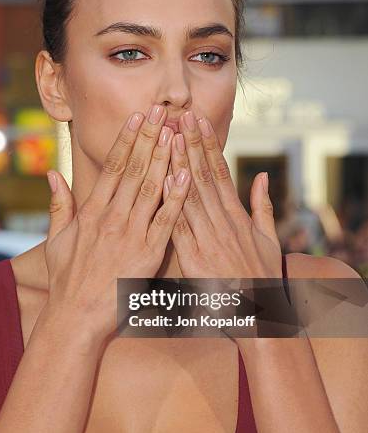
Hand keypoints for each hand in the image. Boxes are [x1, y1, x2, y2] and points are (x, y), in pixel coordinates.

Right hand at [42, 105, 190, 345]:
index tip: (137, 118)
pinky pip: (164, 223)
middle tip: (161, 113)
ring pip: (150, 190)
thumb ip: (58, 204)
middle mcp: (111, 218)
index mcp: (91, 212)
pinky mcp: (147, 255)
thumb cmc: (66, 279)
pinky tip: (185, 177)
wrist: (76, 316)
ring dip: (163, 160)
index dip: (126, 140)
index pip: (111, 168)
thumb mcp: (56, 239)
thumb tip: (53, 174)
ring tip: (174, 134)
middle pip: (133, 171)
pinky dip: (175, 199)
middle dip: (148, 140)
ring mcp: (130, 236)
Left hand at [164, 110, 282, 278]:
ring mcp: (208, 239)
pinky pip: (180, 226)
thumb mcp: (268, 240)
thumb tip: (261, 176)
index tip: (201, 122)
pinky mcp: (194, 258)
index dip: (210, 146)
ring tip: (170, 136)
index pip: (221, 173)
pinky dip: (172, 203)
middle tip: (181, 116)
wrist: (258, 316)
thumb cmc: (262, 277)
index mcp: (238, 217)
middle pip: (204, 177)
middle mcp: (223, 222)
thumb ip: (262, 206)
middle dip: (192, 144)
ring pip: (190, 195)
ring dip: (179, 164)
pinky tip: (164, 180)